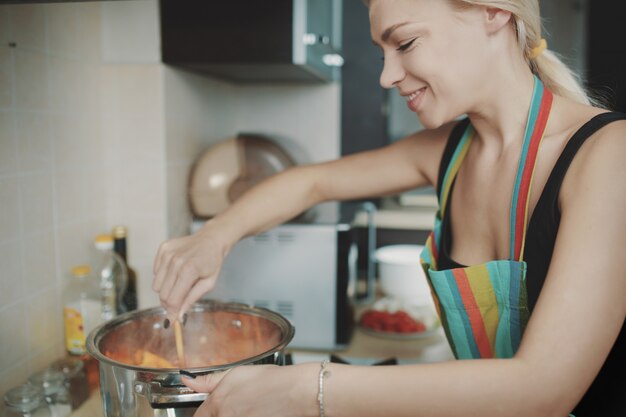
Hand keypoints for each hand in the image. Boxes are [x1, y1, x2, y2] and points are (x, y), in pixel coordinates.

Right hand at [152, 223, 227, 319]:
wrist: (212, 239)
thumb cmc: (212, 262)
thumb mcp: (208, 283)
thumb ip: (192, 299)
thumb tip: (179, 317)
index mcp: (189, 270)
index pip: (173, 299)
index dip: (172, 312)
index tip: (172, 321)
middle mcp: (176, 261)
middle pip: (162, 294)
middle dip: (169, 302)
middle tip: (179, 300)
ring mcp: (168, 253)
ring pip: (156, 285)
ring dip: (166, 288)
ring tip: (180, 281)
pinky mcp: (163, 248)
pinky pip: (156, 271)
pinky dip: (164, 275)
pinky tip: (176, 269)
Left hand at [183, 364, 317, 416]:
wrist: (296, 393)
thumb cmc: (270, 381)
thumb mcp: (235, 374)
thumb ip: (208, 380)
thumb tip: (188, 380)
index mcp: (218, 406)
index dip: (204, 412)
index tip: (210, 410)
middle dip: (220, 413)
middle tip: (237, 405)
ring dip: (234, 414)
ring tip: (249, 407)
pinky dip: (247, 416)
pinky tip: (257, 412)